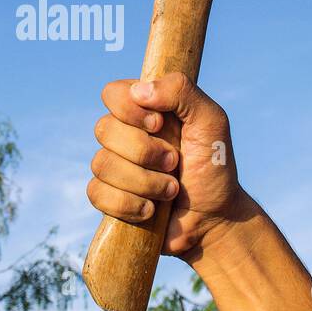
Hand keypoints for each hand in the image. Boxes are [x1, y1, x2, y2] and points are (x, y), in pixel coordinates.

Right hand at [86, 71, 255, 257]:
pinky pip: (96, 193)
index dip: (129, 110)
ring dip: (143, 182)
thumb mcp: (211, 122)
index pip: (112, 93)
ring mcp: (115, 166)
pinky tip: (151, 210)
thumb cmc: (215, 166)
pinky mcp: (109, 197)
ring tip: (171, 190)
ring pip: (101, 164)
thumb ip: (182, 91)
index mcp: (145, 110)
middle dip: (143, 152)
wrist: (215, 219)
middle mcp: (125, 134)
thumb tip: (138, 91)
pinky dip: (128, 204)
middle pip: (104, 129)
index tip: (159, 124)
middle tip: (175, 162)